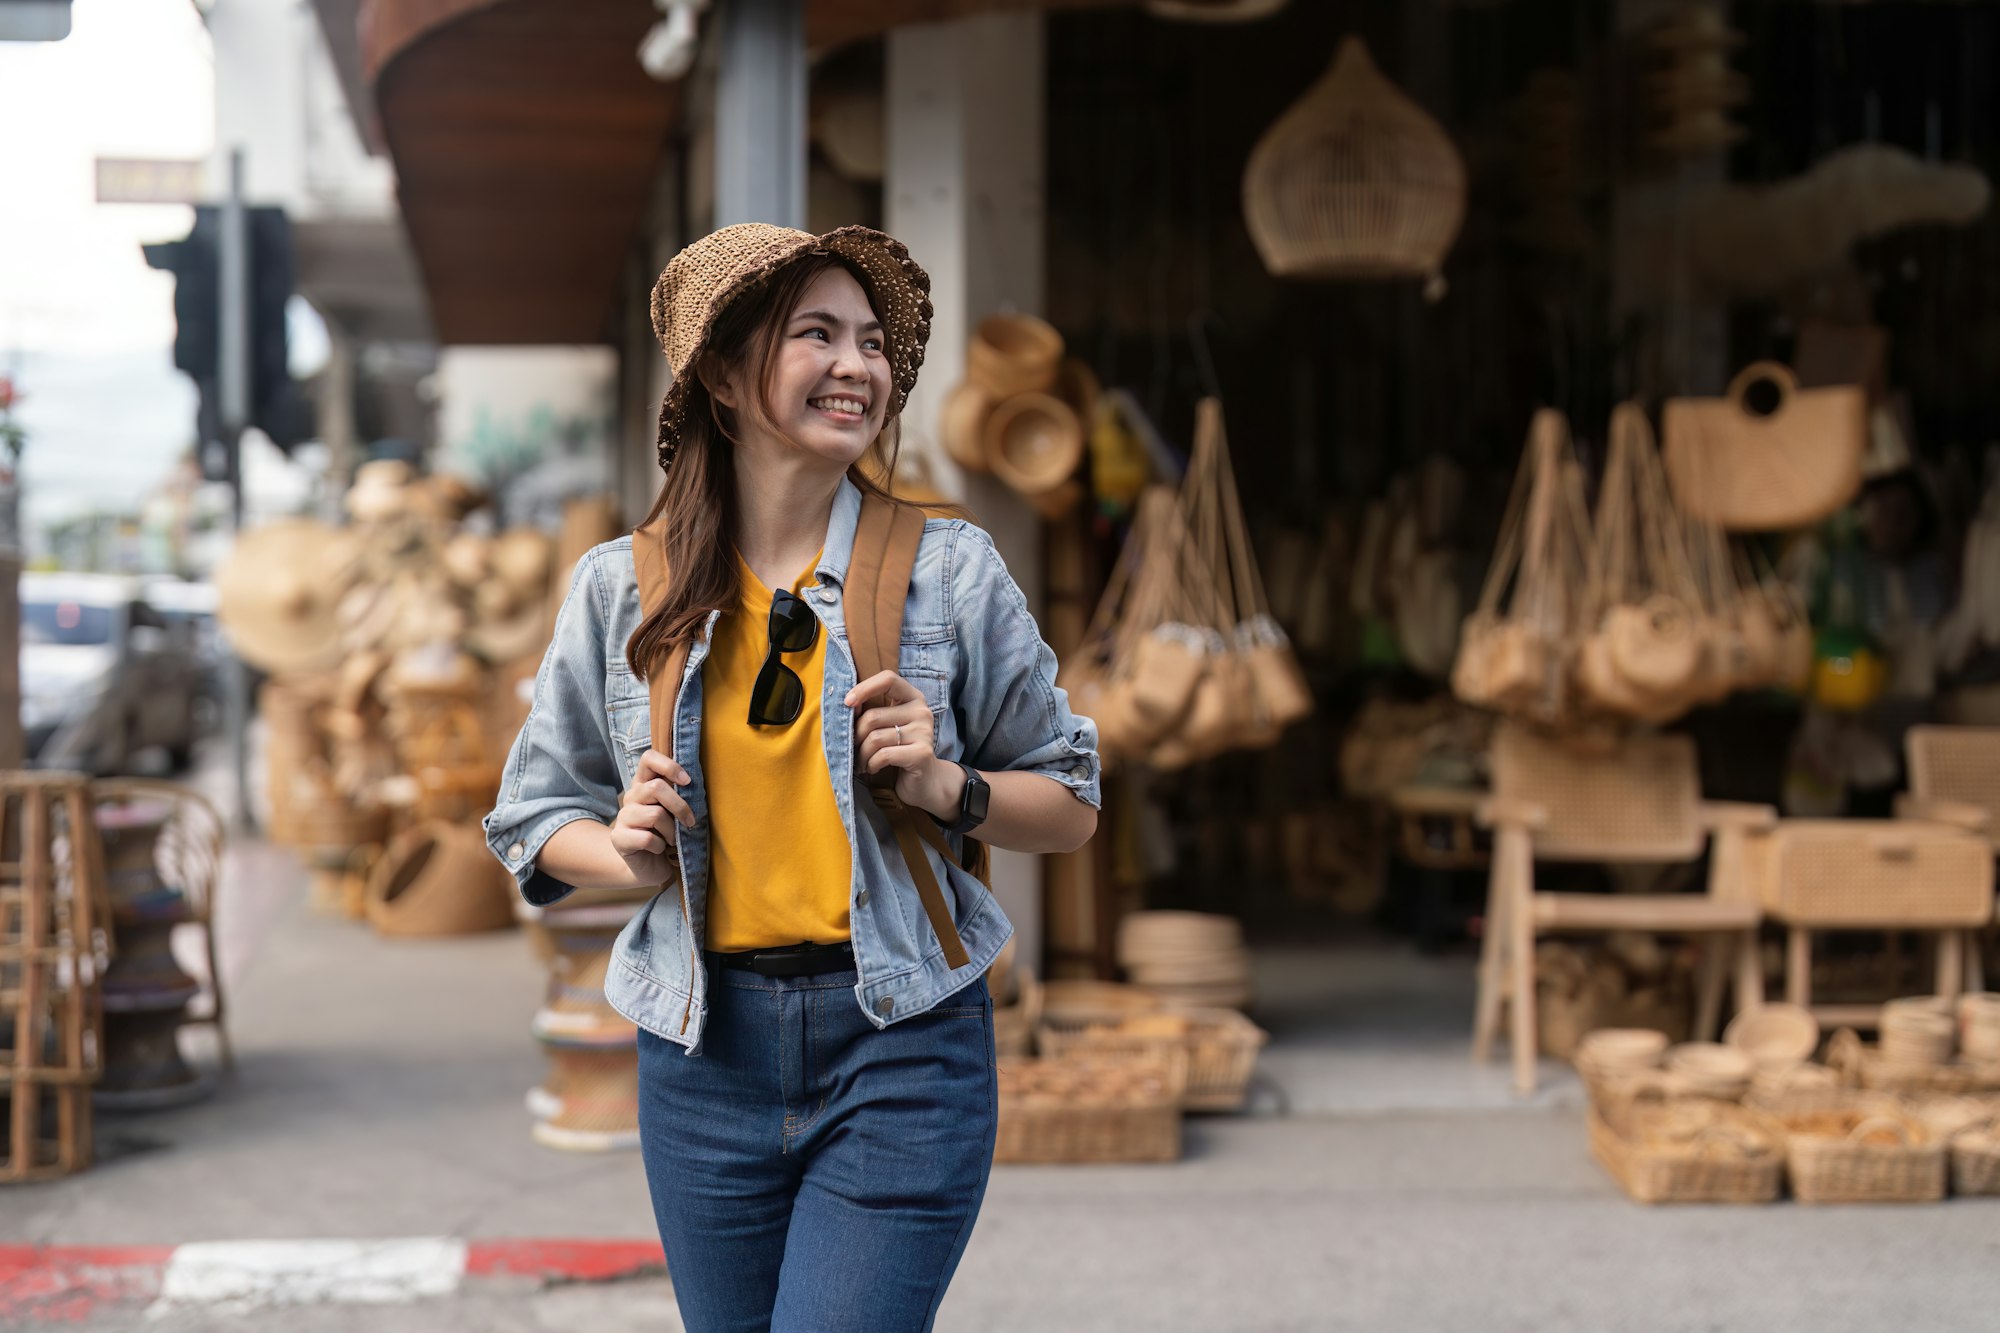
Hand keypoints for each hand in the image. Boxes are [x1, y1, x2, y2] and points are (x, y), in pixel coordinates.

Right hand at [610, 748, 693, 883]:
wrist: (650, 867)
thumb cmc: (668, 835)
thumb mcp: (675, 812)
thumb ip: (679, 795)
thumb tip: (694, 784)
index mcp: (644, 784)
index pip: (649, 758)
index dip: (669, 765)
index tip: (687, 781)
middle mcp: (631, 796)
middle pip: (656, 788)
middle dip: (680, 806)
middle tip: (690, 822)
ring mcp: (623, 817)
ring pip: (655, 815)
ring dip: (671, 831)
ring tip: (672, 840)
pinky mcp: (619, 838)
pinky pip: (647, 838)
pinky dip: (660, 846)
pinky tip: (659, 849)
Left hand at [846, 669, 962, 818]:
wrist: (924, 781)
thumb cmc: (898, 750)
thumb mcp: (887, 726)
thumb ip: (872, 712)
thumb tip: (847, 705)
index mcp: (913, 698)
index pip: (888, 679)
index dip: (864, 688)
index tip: (848, 703)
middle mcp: (921, 711)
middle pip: (873, 717)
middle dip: (856, 737)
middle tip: (854, 749)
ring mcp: (924, 732)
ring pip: (875, 738)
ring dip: (861, 755)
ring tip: (861, 762)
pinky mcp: (922, 753)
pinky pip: (883, 755)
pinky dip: (871, 764)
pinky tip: (872, 768)